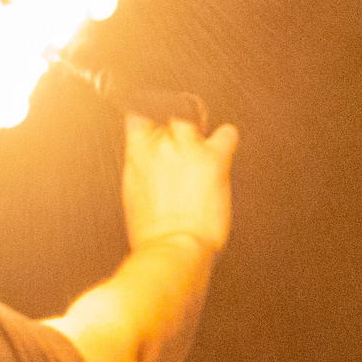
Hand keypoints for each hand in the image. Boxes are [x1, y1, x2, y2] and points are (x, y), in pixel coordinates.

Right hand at [122, 113, 237, 255]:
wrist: (172, 247)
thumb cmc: (153, 233)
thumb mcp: (134, 195)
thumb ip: (142, 171)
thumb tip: (149, 166)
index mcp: (137, 154)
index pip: (139, 116)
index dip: (149, 119)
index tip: (154, 127)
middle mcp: (161, 146)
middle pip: (168, 115)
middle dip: (175, 127)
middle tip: (181, 143)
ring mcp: (189, 149)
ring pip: (192, 118)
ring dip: (197, 129)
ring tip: (202, 145)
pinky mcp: (215, 158)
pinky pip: (227, 134)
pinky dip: (228, 137)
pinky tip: (226, 143)